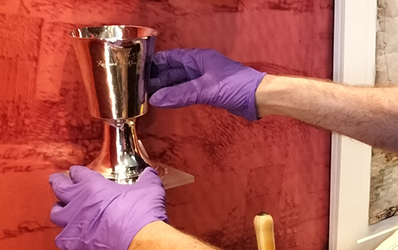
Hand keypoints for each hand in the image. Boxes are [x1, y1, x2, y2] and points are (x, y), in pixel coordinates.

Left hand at [50, 166, 167, 249]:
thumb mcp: (149, 189)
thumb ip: (147, 179)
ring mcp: (74, 224)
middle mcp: (78, 203)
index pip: (78, 173)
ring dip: (59, 209)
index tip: (77, 171)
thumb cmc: (141, 215)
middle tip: (57, 180)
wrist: (139, 240)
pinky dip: (67, 235)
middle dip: (58, 182)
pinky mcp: (74, 243)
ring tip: (62, 209)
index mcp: (93, 186)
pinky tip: (72, 235)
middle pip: (59, 187)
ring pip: (56, 213)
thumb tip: (149, 174)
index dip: (77, 171)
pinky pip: (62, 238)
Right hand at [148, 49, 266, 120]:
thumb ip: (181, 94)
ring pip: (179, 82)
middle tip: (138, 89)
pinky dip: (176, 96)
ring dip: (165, 89)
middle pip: (173, 70)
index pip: (171, 57)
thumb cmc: (238, 86)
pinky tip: (166, 102)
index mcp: (199, 58)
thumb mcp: (206, 89)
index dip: (154, 63)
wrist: (260, 98)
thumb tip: (156, 99)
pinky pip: (187, 92)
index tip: (137, 70)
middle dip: (156, 78)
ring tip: (147, 97)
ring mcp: (204, 80)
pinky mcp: (209, 92)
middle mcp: (200, 67)